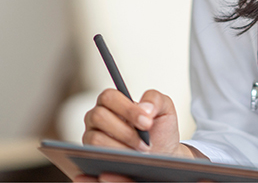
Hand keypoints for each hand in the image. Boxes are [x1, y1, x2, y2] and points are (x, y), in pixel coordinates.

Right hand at [82, 88, 200, 160]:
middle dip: (125, 132)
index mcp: (113, 102)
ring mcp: (92, 137)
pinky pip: (94, 156)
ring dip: (121, 148)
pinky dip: (112, 159)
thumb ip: (155, 100)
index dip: (127, 109)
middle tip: (145, 143)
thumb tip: (144, 107)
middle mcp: (98, 118)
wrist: (162, 154)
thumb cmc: (160, 130)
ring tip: (139, 154)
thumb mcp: (164, 109)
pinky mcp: (93, 156)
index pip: (109, 97)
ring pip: (96, 139)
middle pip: (98, 116)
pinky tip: (127, 161)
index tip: (147, 122)